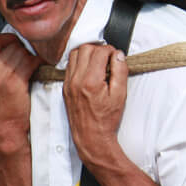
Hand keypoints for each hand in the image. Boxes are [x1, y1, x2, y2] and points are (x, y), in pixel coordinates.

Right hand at [0, 33, 42, 152]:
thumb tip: (16, 47)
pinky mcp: (15, 82)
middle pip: (12, 45)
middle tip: (32, 56)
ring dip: (33, 56)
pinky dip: (39, 63)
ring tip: (36, 64)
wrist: (5, 126)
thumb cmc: (3, 104)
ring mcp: (2, 76)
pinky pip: (31, 62)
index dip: (9, 38)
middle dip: (25, 48)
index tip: (18, 43)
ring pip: (23, 53)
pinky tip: (41, 68)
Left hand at [63, 44, 128, 164]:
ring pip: (74, 53)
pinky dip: (79, 61)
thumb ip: (120, 72)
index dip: (111, 50)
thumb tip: (119, 54)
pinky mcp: (65, 87)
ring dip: (87, 53)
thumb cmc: (106, 119)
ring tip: (98, 61)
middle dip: (99, 49)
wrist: (91, 136)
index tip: (116, 56)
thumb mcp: (120, 95)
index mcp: (91, 81)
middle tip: (108, 57)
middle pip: (85, 48)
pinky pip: (69, 65)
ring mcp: (68, 83)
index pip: (100, 52)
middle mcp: (76, 80)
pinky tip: (89, 69)